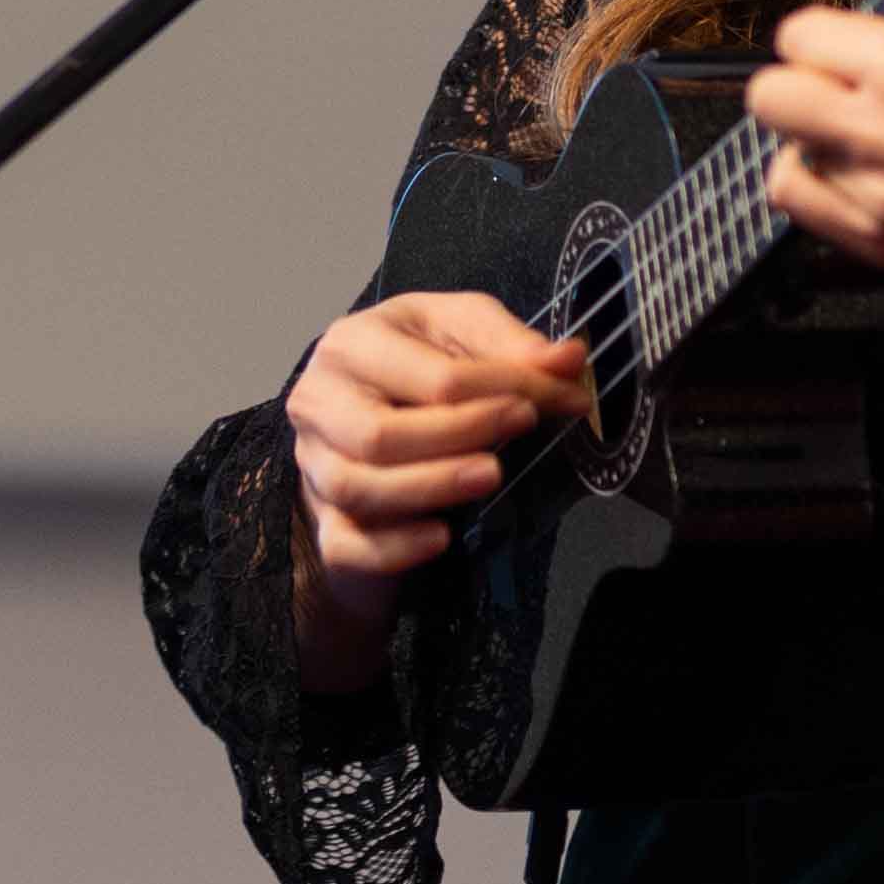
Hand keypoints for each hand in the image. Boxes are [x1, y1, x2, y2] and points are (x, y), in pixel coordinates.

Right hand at [284, 291, 591, 692]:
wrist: (363, 434)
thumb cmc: (414, 377)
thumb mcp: (459, 337)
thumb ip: (510, 346)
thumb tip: (569, 360)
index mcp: (353, 344)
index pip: (433, 376)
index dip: (506, 387)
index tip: (566, 398)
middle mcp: (320, 402)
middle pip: (380, 433)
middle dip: (460, 435)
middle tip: (524, 430)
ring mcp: (314, 466)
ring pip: (359, 487)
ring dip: (432, 487)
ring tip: (492, 478)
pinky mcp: (325, 524)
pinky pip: (349, 545)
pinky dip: (396, 547)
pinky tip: (442, 537)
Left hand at [749, 0, 883, 375]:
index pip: (798, 34)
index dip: (825, 35)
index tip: (853, 47)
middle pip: (772, 94)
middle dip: (804, 82)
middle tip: (847, 89)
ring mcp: (883, 194)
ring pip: (783, 151)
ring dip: (815, 139)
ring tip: (865, 135)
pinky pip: (800, 207)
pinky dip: (821, 187)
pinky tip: (866, 173)